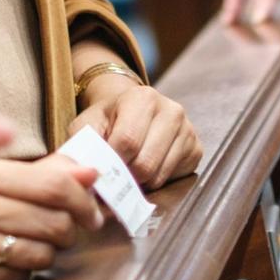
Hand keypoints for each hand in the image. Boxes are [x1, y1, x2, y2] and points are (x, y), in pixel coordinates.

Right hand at [0, 154, 103, 279]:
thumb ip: (44, 174)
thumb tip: (92, 173)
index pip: (54, 184)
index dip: (83, 200)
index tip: (91, 213)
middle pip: (53, 221)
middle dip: (68, 231)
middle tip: (64, 234)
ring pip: (39, 254)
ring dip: (47, 256)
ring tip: (33, 249)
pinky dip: (22, 276)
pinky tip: (11, 266)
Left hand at [66, 77, 201, 189]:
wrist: (132, 110)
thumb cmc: (108, 118)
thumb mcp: (87, 123)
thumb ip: (83, 144)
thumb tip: (88, 176)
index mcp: (142, 97)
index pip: (127, 142)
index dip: (110, 162)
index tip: (100, 167)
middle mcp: (171, 110)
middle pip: (145, 163)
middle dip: (125, 175)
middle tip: (115, 171)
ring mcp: (188, 129)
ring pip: (159, 175)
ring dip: (139, 181)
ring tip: (129, 168)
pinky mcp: (196, 149)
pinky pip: (174, 179)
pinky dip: (156, 181)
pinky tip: (148, 167)